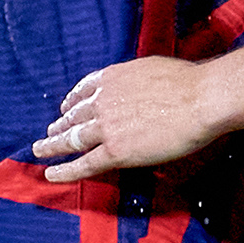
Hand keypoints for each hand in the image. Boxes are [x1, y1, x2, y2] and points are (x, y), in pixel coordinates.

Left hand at [34, 58, 220, 181]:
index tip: (66, 107)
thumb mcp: (152, 68)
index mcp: (113, 78)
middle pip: (74, 116)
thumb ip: (136, 79)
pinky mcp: (117, 151)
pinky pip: (84, 163)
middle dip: (60, 125)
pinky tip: (50, 174)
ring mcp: (107, 127)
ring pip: (72, 139)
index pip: (84, 90)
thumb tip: (137, 86)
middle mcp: (103, 101)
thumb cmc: (190, 82)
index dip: (72, 101)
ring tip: (41, 151)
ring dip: (53, 145)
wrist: (202, 99)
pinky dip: (64, 170)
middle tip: (50, 133)